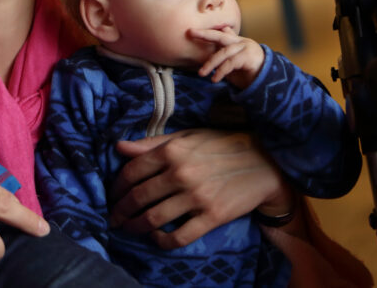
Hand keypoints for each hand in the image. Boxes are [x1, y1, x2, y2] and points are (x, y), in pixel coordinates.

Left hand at [109, 129, 291, 248]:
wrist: (264, 162)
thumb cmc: (222, 145)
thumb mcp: (187, 136)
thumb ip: (152, 144)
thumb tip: (119, 147)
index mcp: (172, 151)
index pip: (132, 171)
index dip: (117, 186)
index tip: (112, 196)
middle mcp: (181, 173)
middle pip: (138, 197)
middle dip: (120, 210)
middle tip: (114, 217)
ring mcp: (197, 197)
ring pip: (153, 218)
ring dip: (135, 226)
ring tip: (129, 228)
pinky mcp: (212, 216)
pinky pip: (179, 236)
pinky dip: (162, 240)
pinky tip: (156, 237)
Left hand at [190, 28, 264, 88]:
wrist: (268, 82)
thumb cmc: (248, 73)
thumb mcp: (232, 64)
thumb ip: (223, 56)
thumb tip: (209, 48)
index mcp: (236, 41)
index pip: (219, 34)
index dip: (206, 32)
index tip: (191, 31)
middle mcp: (241, 41)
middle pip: (220, 36)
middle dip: (205, 34)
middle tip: (190, 33)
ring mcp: (246, 47)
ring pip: (224, 52)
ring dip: (211, 63)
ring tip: (202, 73)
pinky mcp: (249, 57)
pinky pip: (231, 63)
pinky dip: (221, 71)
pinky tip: (215, 79)